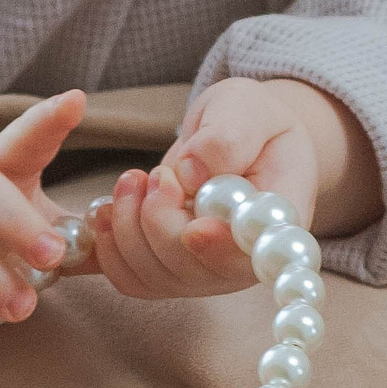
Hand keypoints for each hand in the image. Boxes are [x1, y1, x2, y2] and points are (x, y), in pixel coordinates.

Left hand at [90, 77, 377, 300]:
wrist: (236, 140)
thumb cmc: (251, 123)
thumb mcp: (249, 110)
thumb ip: (228, 137)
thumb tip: (192, 171)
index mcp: (278, 225)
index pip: (253, 255)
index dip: (220, 250)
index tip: (195, 227)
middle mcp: (243, 262)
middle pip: (192, 270)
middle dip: (160, 219)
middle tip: (159, 174)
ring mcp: (203, 274)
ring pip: (152, 275)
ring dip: (128, 225)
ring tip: (134, 179)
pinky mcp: (168, 273)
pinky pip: (128, 278)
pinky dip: (109, 245)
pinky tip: (108, 208)